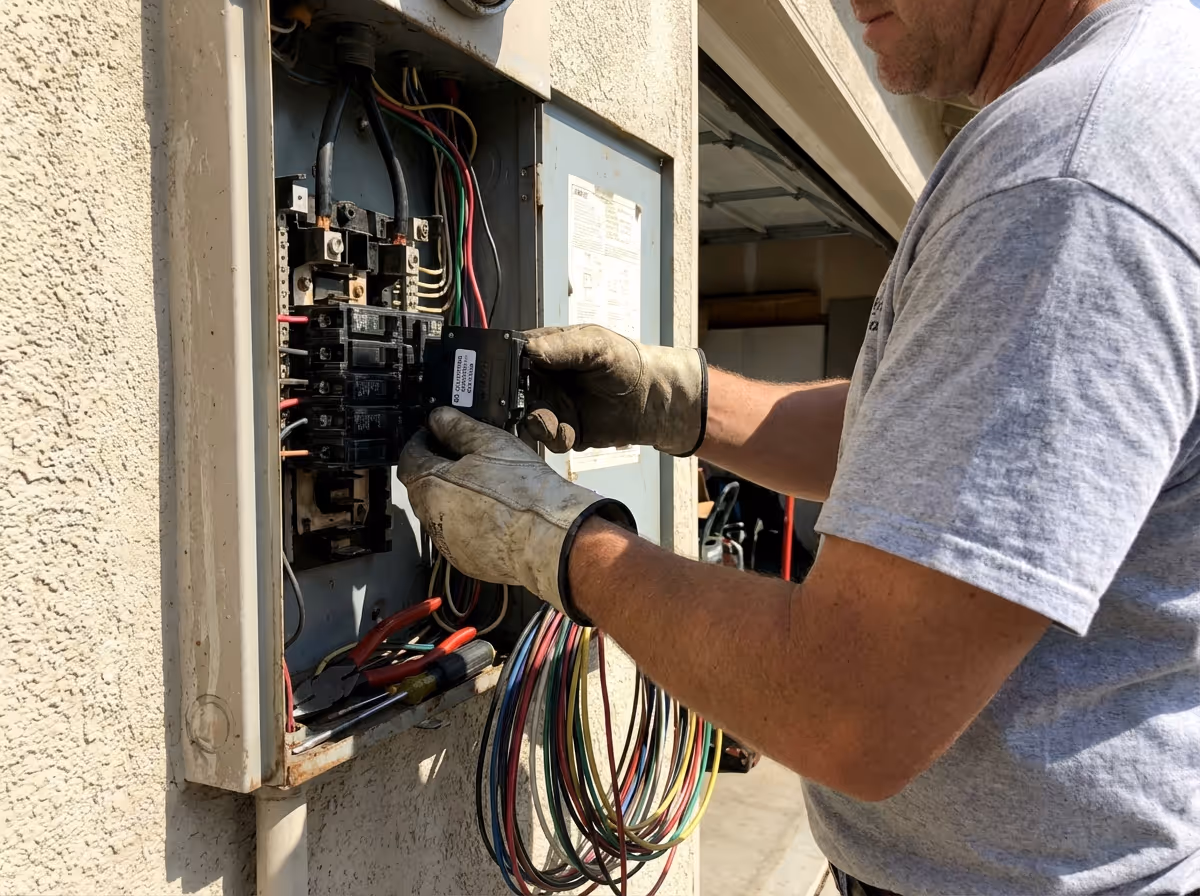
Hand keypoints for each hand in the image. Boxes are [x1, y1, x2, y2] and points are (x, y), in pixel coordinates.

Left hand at [398, 407, 636, 623]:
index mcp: (431, 486)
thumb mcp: (491, 444)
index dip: (420, 442)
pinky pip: (459, 536)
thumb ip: (457, 427)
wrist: (552, 538)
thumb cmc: (524, 492)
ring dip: (453, 499)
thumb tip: (438, 418)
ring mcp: (448, 544)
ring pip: (441, 513)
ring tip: (486, 486)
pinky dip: (469, 524)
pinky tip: (494, 513)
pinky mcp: (466, 562)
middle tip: (464, 457)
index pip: (409, 459)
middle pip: (422, 488)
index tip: (432, 435)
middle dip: (437, 470)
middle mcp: (432, 518)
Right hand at [521, 325, 707, 456]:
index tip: (509, 377)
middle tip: (529, 405)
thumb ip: (562, 346)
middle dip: (515, 402)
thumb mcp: (596, 344)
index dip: (505, 366)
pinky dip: (555, 439)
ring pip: (528, 418)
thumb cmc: (628, 363)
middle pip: (513, 392)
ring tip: (552, 422)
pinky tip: (570, 433)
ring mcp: (554, 405)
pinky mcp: (565, 430)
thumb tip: (530, 349)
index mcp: (547, 350)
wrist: (654, 399)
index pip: (513, 356)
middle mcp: (545, 379)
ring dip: (537, 423)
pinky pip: (548, 440)